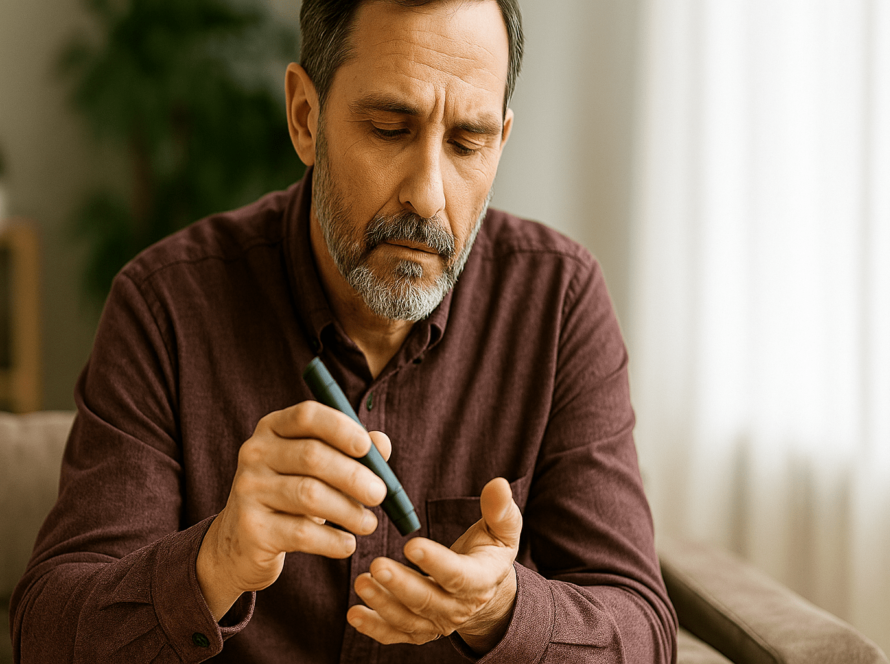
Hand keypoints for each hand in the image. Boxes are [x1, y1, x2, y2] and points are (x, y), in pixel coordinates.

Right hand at [197, 401, 390, 619]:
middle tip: (381, 494)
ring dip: (348, 511)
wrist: (242, 543)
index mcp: (273, 428)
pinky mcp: (251, 528)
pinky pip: (302, 533)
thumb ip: (351, 452)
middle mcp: (255, 453)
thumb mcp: (318, 469)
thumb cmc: (290, 497)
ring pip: (309, 495)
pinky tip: (347, 544)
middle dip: (353, 476)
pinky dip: (333, 540)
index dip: (340, 428)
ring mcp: (248, 490)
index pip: (307, 415)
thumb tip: (382, 442)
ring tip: (369, 524)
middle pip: (312, 456)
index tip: (367, 447)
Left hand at [348, 477, 521, 653]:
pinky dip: (374, 627)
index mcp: (481, 580)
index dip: (435, 562)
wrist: (484, 589)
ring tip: (361, 582)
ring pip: (408, 619)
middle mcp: (459, 607)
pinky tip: (354, 614)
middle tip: (377, 565)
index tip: (410, 544)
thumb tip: (498, 484)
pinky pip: (395, 634)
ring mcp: (438, 622)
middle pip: (427, 600)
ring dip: (382, 603)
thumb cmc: (488, 551)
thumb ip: (499, 509)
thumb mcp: (502, 530)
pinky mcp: (419, 630)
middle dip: (401, 585)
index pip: (457, 575)